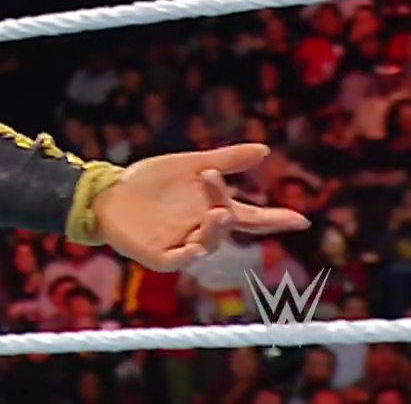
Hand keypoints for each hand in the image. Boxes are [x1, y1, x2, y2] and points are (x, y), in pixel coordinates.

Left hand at [90, 144, 308, 271]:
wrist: (110, 191)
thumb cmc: (151, 181)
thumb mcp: (191, 165)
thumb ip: (227, 160)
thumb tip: (264, 149)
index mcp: (213, 209)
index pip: (251, 217)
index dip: (275, 219)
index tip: (300, 219)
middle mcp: (202, 230)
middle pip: (227, 226)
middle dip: (229, 214)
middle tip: (219, 192)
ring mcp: (182, 245)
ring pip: (207, 245)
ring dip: (213, 231)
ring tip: (214, 213)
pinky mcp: (158, 255)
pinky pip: (177, 261)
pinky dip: (187, 256)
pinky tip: (194, 247)